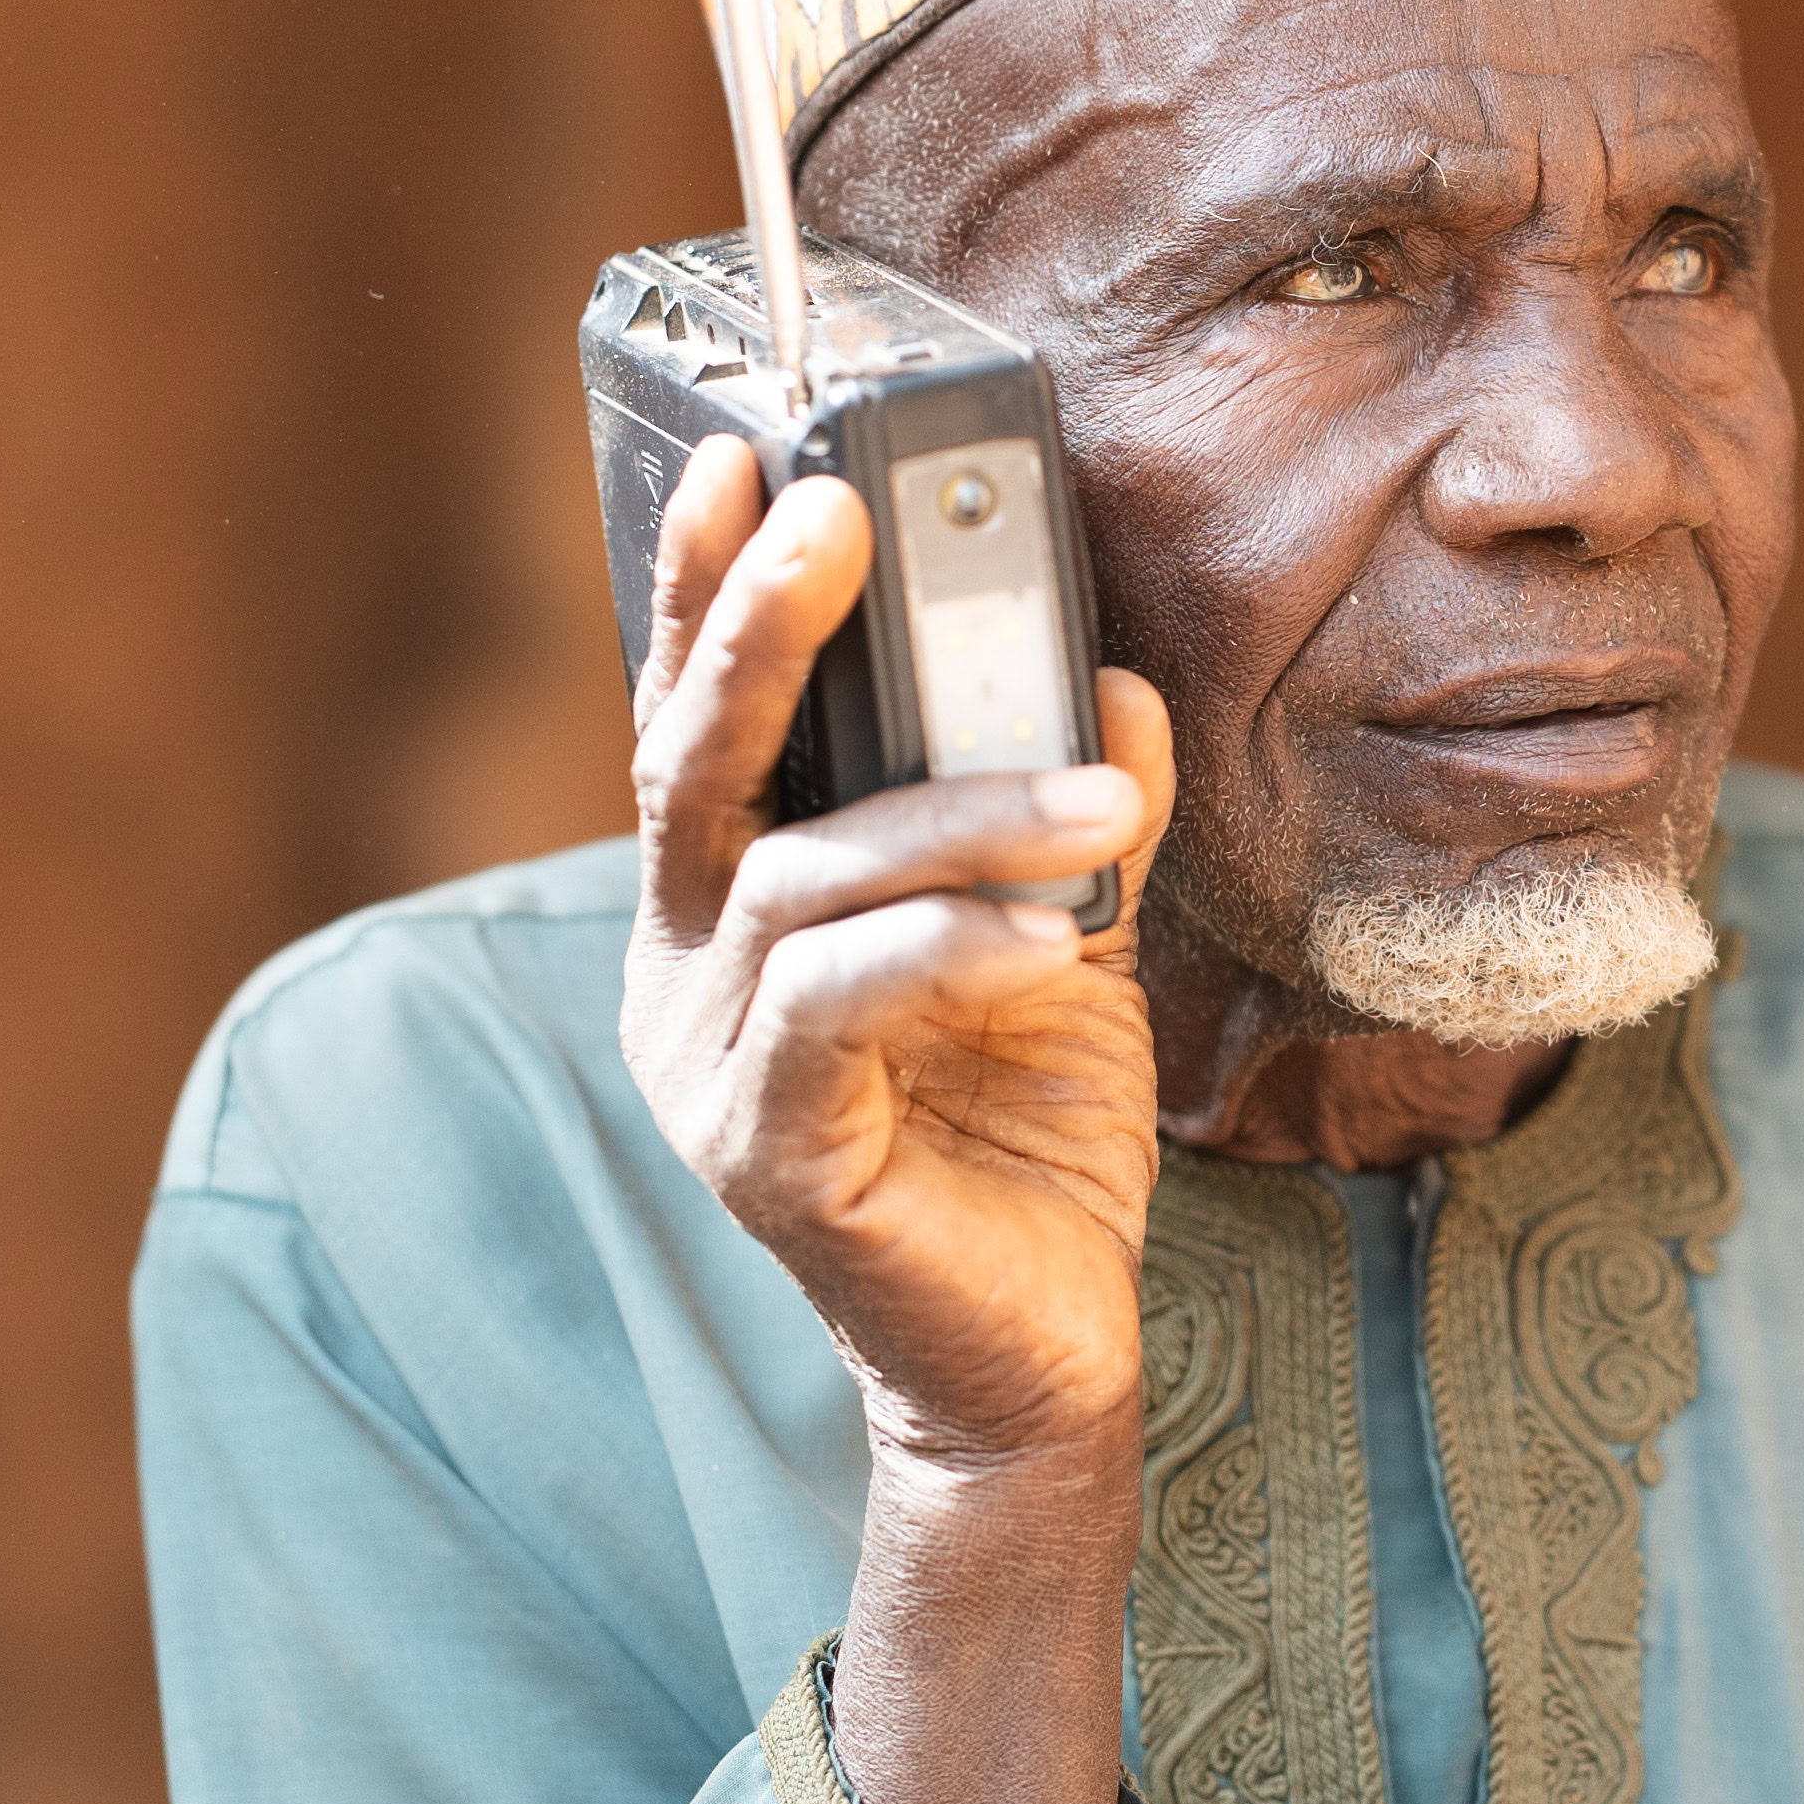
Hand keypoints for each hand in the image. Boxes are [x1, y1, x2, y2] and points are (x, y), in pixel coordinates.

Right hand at [618, 437, 1173, 1467]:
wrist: (1044, 1351)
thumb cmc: (1028, 1135)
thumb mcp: (1064, 934)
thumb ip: (1072, 805)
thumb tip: (1115, 674)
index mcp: (734, 904)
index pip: (706, 718)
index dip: (704, 587)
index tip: (740, 452)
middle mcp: (688, 969)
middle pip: (696, 764)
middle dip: (760, 626)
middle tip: (836, 514)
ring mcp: (706, 1062)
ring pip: (798, 882)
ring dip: (953, 815)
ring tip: (1092, 799)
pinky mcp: (765, 1152)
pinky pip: (837, 1011)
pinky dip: (947, 947)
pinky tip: (1050, 933)